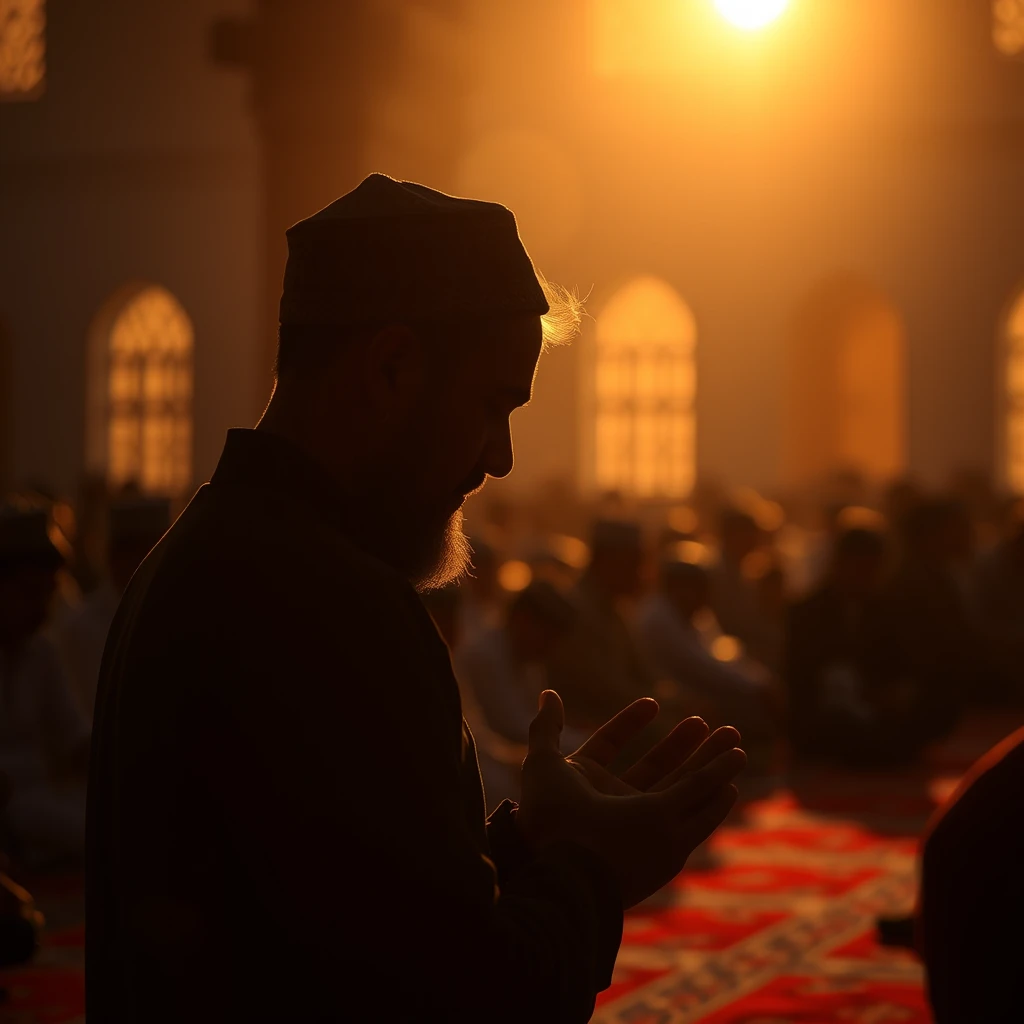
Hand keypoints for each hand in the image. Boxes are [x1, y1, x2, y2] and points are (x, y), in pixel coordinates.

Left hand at [517, 691, 745, 907]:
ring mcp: (640, 824)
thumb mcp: (543, 765)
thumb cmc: (549, 818)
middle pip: (655, 766)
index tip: (652, 703)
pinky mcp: (666, 843)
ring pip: (681, 787)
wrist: (566, 865)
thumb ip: (546, 727)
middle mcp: (613, 803)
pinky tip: (731, 781)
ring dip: (708, 761)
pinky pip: (697, 815)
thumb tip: (548, 693)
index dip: (630, 723)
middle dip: (682, 744)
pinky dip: (716, 798)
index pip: (610, 744)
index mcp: (584, 781)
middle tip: (705, 722)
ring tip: (733, 735)